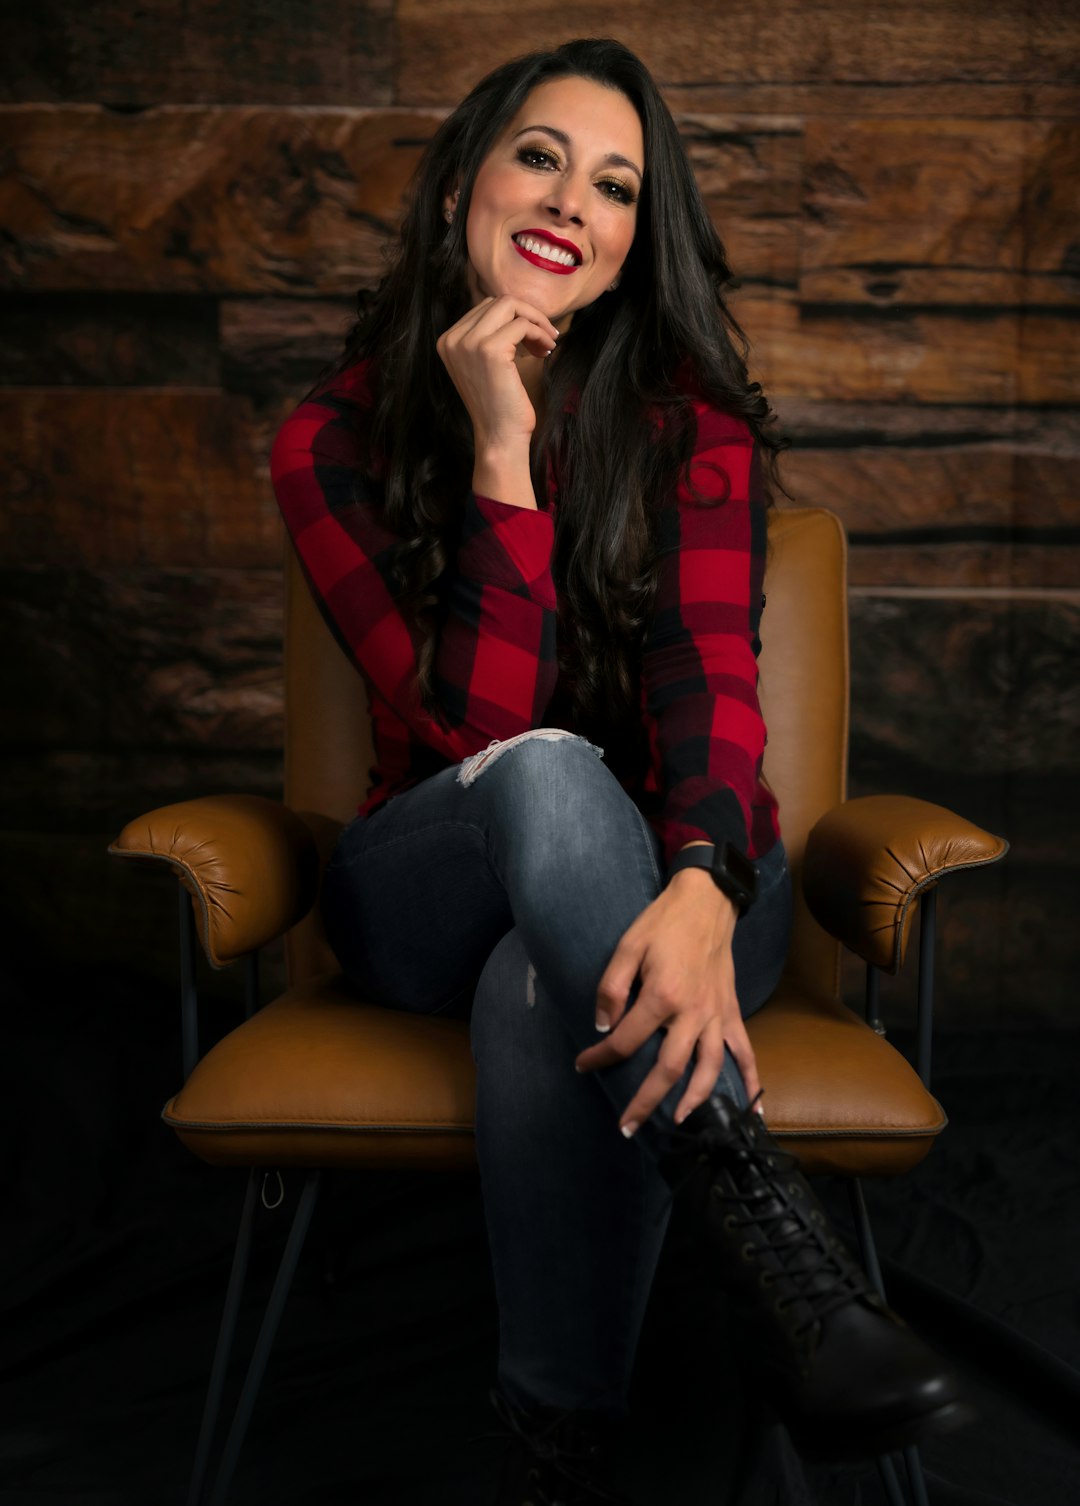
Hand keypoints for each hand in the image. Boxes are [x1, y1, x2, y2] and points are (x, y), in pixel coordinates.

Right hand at [436, 295, 559, 452]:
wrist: (499, 437)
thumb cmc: (499, 406)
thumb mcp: (485, 365)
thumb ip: (489, 337)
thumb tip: (517, 310)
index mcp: (447, 341)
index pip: (485, 308)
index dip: (514, 317)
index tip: (532, 337)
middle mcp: (452, 339)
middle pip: (497, 302)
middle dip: (527, 315)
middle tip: (546, 336)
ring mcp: (468, 343)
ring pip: (510, 306)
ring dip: (536, 321)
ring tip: (548, 342)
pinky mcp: (489, 349)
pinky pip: (522, 324)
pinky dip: (539, 333)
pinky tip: (546, 350)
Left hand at [574, 867, 760, 1134]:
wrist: (707, 902)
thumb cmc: (663, 923)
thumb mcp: (627, 946)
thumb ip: (611, 988)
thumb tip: (602, 1026)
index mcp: (662, 996)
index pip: (625, 1039)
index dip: (600, 1056)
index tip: (583, 1064)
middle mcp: (693, 1013)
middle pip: (668, 1069)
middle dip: (645, 1101)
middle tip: (626, 1127)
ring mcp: (717, 1015)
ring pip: (708, 1069)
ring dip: (693, 1101)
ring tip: (677, 1123)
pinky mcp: (732, 1012)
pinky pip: (745, 1052)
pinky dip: (752, 1082)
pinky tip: (754, 1110)